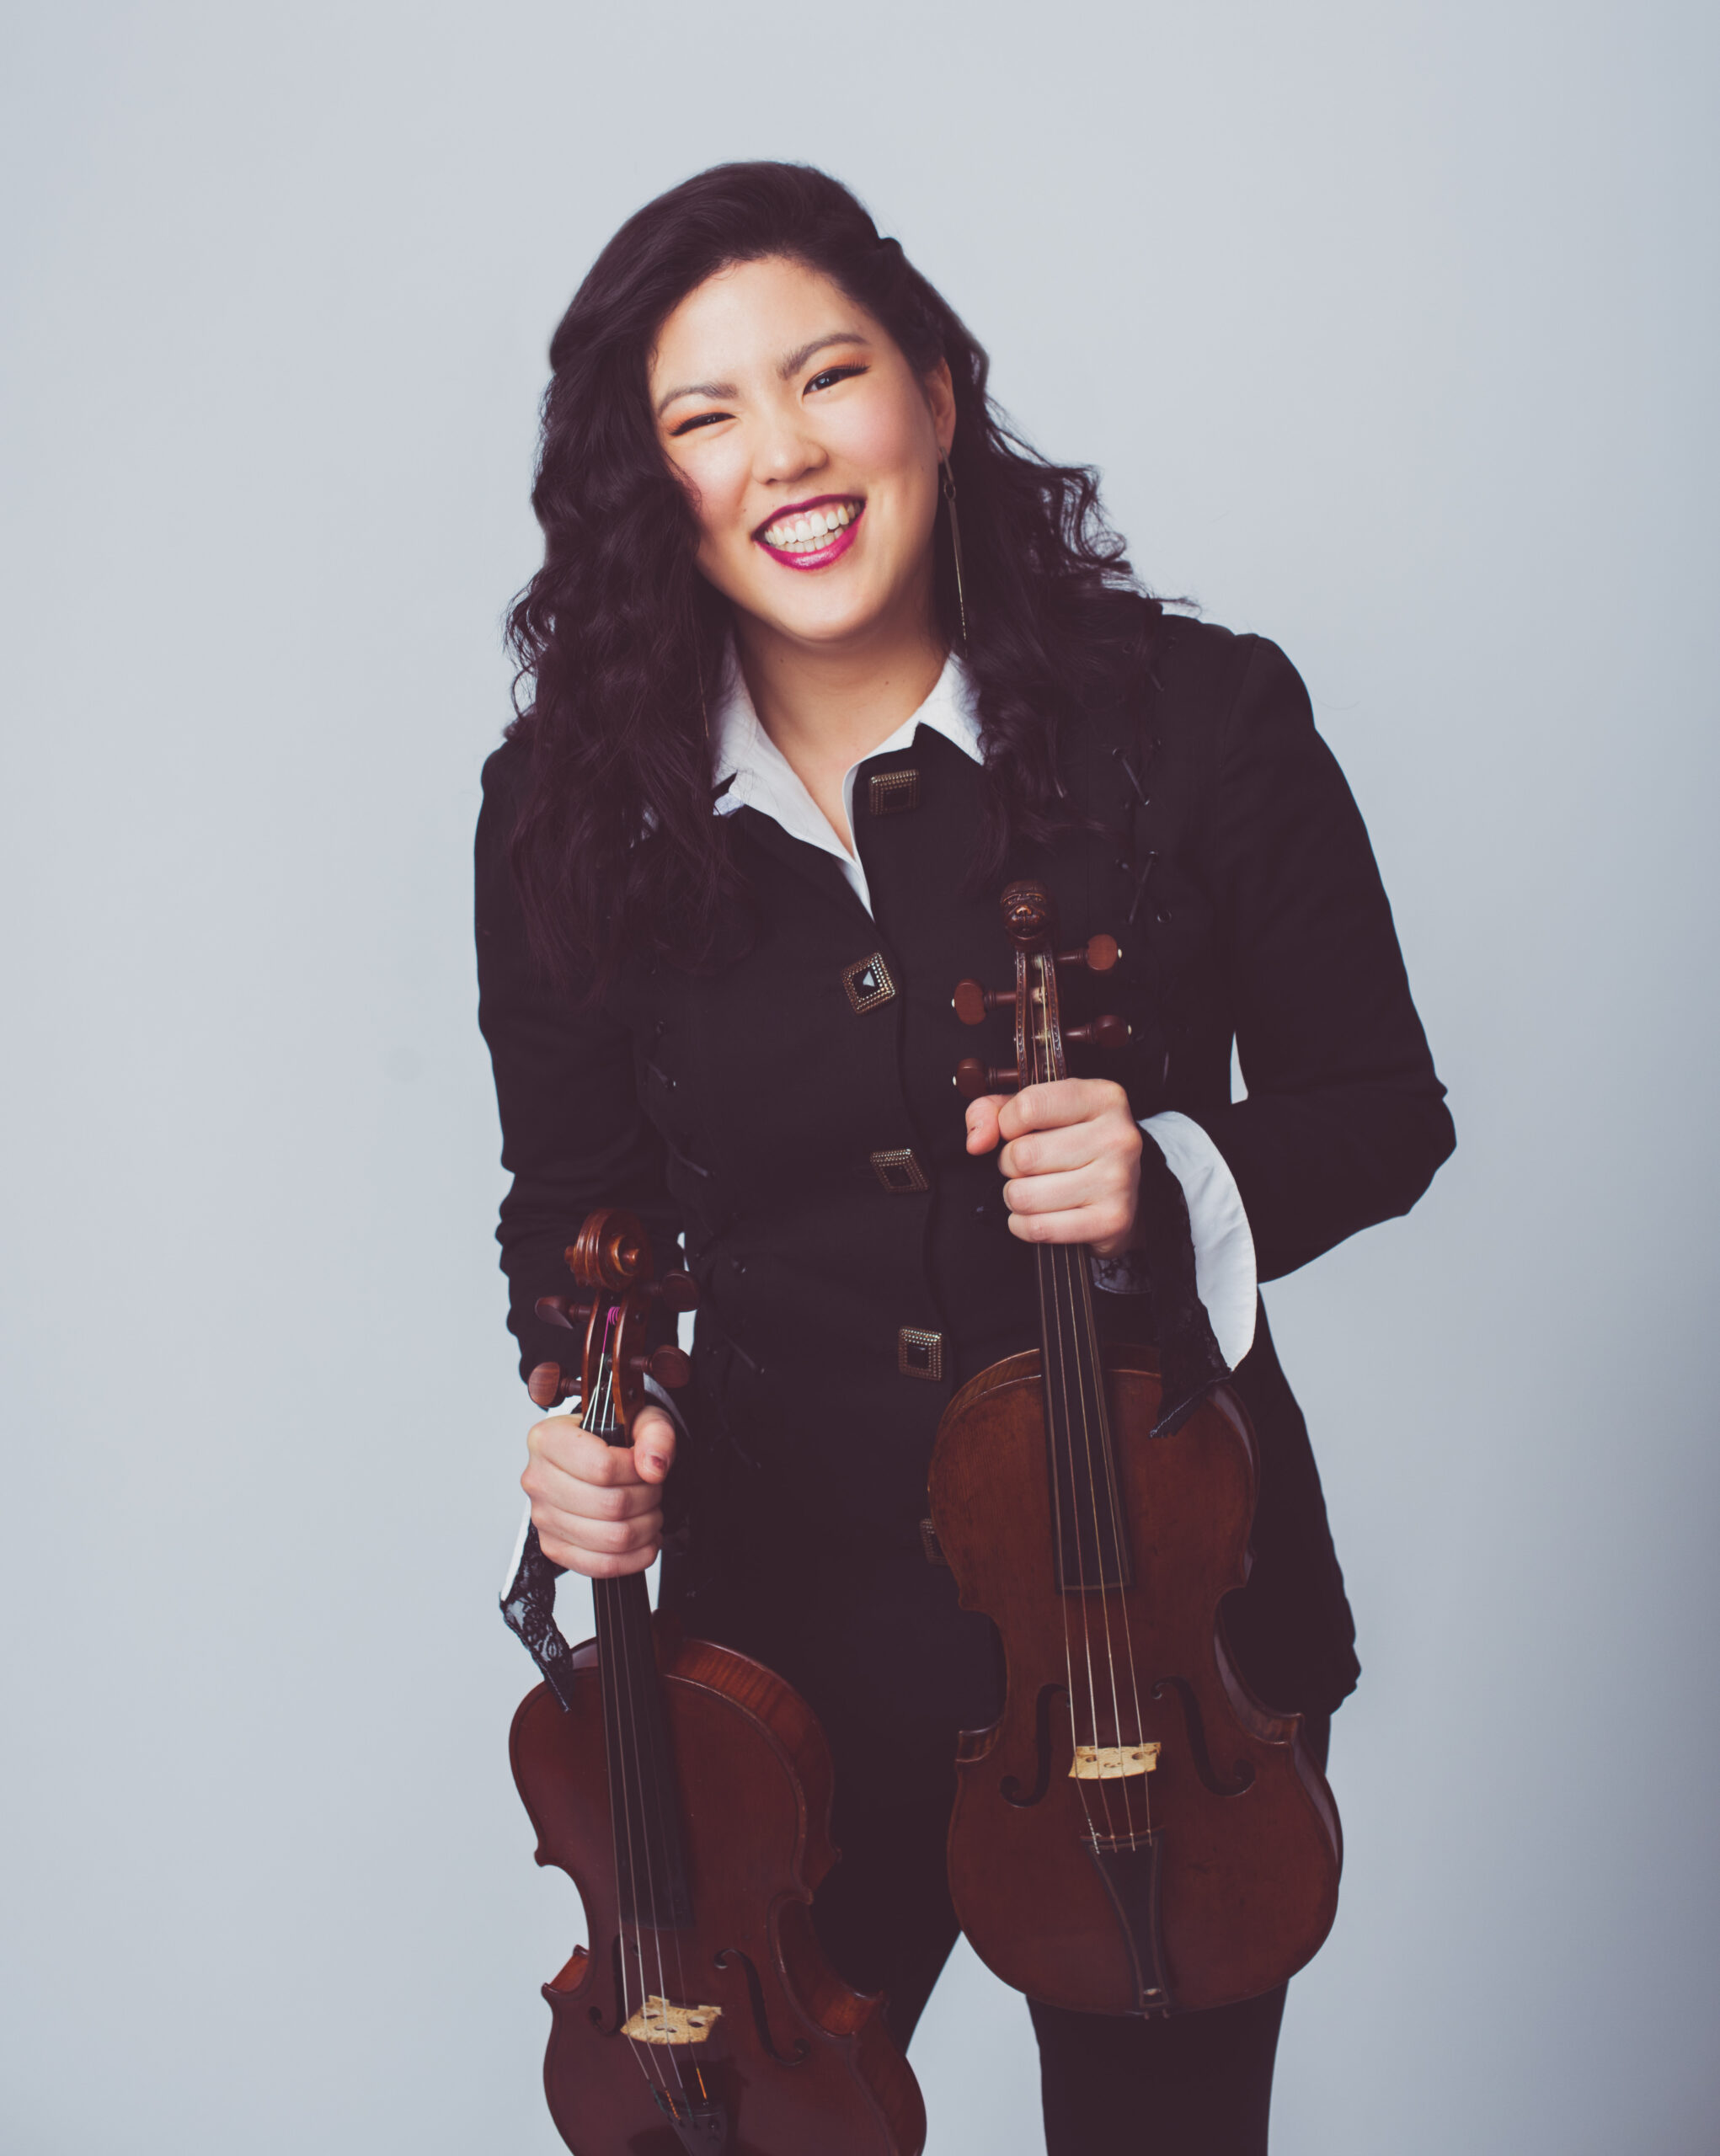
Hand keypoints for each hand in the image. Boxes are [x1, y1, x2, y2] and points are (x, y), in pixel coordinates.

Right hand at [521, 1397, 677, 1576]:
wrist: (595, 1457)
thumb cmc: (613, 1439)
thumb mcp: (641, 1419)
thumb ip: (655, 1435)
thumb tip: (653, 1469)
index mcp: (548, 1440)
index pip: (602, 1467)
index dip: (636, 1472)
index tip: (645, 1468)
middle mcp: (538, 1479)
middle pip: (610, 1505)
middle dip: (648, 1500)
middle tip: (653, 1491)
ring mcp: (542, 1517)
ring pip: (611, 1538)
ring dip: (646, 1528)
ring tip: (650, 1512)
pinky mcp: (553, 1547)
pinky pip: (600, 1566)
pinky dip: (634, 1558)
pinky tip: (644, 1540)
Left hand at [965, 1078, 1143, 1258]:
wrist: (1120, 1194)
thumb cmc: (1071, 1145)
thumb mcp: (1035, 1112)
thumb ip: (992, 1111)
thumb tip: (977, 1142)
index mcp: (1102, 1098)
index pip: (1029, 1107)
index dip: (1007, 1124)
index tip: (1016, 1132)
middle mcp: (1117, 1136)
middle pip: (1023, 1155)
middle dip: (1011, 1166)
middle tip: (1028, 1167)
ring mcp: (1118, 1180)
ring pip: (1024, 1195)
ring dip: (1016, 1197)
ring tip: (1035, 1190)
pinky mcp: (1112, 1220)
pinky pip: (1038, 1227)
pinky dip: (1025, 1225)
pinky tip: (1039, 1214)